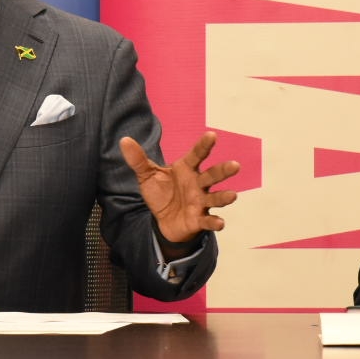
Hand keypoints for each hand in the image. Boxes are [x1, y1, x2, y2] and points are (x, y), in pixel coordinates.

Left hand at [119, 132, 239, 245]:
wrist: (163, 220)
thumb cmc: (161, 194)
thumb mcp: (147, 176)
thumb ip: (138, 160)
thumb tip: (124, 141)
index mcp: (186, 169)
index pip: (197, 155)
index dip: (204, 145)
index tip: (212, 135)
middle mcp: (198, 184)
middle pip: (212, 175)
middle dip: (223, 170)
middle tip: (235, 165)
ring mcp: (201, 202)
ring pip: (215, 197)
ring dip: (224, 197)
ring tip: (233, 195)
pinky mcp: (199, 219)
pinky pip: (208, 221)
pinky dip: (215, 222)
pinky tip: (220, 223)